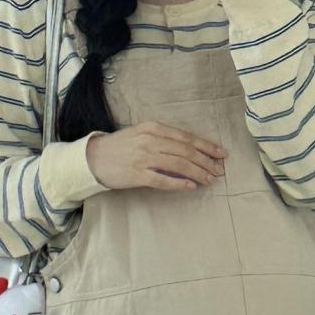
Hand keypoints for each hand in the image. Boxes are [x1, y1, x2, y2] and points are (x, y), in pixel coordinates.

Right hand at [88, 122, 226, 192]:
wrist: (93, 157)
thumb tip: (190, 150)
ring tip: (209, 179)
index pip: (186, 137)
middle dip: (206, 161)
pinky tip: (191, 186)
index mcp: (153, 128)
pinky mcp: (137, 174)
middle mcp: (150, 140)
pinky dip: (179, 183)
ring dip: (197, 172)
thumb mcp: (142, 134)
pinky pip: (163, 180)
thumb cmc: (120, 146)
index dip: (206, 146)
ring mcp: (144, 157)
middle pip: (186, 151)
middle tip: (219, 170)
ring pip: (179, 164)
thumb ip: (164, 139)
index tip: (221, 154)